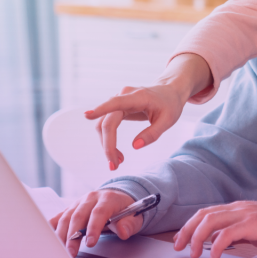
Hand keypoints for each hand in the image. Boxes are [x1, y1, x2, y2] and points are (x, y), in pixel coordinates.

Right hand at [49, 190, 142, 257]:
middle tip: (71, 253)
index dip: (94, 228)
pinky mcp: (71, 208)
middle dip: (73, 235)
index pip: (99, 213)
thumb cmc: (126, 210)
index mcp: (107, 198)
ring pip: (66, 217)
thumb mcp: (134, 217)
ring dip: (62, 235)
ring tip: (61, 251)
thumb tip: (123, 232)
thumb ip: (129, 224)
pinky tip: (47, 238)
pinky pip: (59, 216)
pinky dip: (52, 226)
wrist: (118, 198)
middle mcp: (91, 198)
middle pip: (79, 215)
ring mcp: (79, 202)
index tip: (91, 243)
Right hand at [84, 54, 211, 169]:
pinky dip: (109, 140)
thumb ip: (153, 133)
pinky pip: (107, 124)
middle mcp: (124, 96)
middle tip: (114, 165)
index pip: (115, 103)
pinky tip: (117, 153)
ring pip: (104, 124)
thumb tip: (135, 146)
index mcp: (138, 97)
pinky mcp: (117, 107)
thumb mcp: (168, 121)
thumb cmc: (170, 104)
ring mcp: (119, 101)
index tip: (87, 115)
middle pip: (107, 121)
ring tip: (119, 161)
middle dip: (108, 145)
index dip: (100, 109)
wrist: (169, 92)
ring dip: (107, 144)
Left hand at [173, 201, 256, 257]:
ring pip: (211, 221)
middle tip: (179, 246)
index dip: (190, 225)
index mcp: (234, 208)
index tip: (180, 238)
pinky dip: (217, 245)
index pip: (205, 213)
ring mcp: (244, 214)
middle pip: (203, 215)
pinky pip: (228, 233)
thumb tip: (217, 243)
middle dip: (188, 231)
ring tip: (195, 254)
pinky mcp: (252, 223)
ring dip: (198, 238)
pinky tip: (215, 257)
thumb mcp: (250, 229)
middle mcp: (236, 208)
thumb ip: (234, 232)